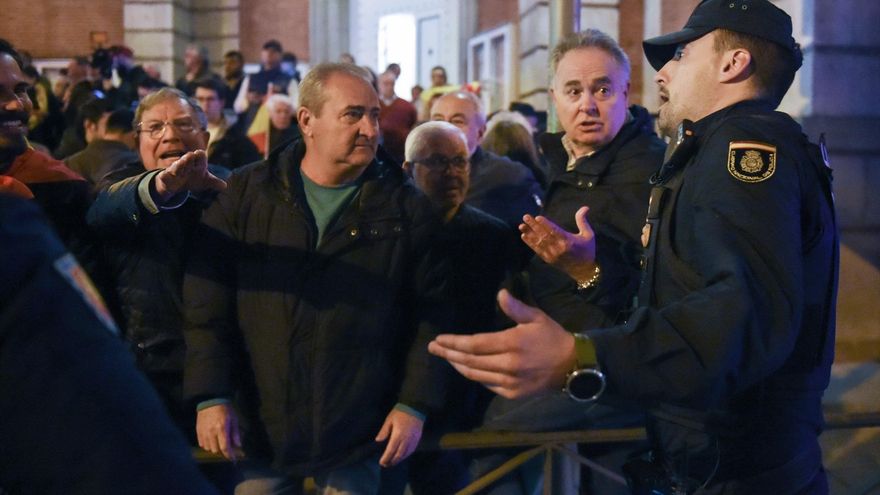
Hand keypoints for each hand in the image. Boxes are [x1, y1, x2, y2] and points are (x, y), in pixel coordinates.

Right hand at [154, 150, 226, 200]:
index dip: (200, 156)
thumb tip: (225, 186)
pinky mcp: (167, 176)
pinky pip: (165, 175)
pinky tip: (163, 176)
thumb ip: (215, 182)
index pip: (200, 157)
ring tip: (181, 162)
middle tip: (191, 155)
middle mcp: (187, 164)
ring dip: (179, 164)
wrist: (178, 183)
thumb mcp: (206, 181)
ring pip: (177, 166)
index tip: (200, 153)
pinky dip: (165, 175)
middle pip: (188, 159)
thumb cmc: (194, 178)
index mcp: (197, 164)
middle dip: (189, 158)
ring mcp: (176, 169)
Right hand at [196, 403, 242, 460]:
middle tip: (226, 445)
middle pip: (216, 450)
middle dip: (222, 450)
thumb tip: (238, 445)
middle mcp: (211, 432)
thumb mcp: (234, 419)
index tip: (232, 459)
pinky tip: (211, 439)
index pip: (225, 447)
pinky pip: (201, 444)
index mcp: (222, 428)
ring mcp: (203, 432)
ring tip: (218, 441)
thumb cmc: (225, 409)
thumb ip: (235, 433)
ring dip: (214, 447)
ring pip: (208, 448)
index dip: (229, 455)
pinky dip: (207, 444)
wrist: (210, 400)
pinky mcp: (198, 431)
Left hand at [375, 408, 423, 466]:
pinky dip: (406, 455)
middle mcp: (406, 440)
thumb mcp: (389, 419)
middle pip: (399, 455)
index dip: (386, 458)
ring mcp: (413, 440)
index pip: (391, 450)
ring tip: (393, 463)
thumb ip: (384, 431)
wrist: (415, 407)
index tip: (381, 462)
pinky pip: (411, 451)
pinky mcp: (417, 439)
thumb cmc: (400, 412)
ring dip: (399, 460)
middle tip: (386, 465)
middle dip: (392, 461)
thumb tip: (378, 441)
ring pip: (406, 454)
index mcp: (398, 435)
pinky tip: (402, 457)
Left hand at [428, 289, 575, 398]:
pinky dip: (473, 376)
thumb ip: (516, 308)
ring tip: (445, 356)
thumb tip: (500, 294)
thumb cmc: (552, 338)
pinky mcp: (512, 394)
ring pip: (475, 375)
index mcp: (512, 344)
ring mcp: (510, 382)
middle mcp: (508, 366)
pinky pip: (486, 384)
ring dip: (457, 366)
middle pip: (470, 361)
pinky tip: (465, 368)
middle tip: (433, 348)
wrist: (573, 366)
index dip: (454, 342)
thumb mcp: (536, 318)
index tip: (439, 339)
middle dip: (448, 354)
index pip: (474, 345)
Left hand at [520, 206, 596, 283]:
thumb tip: (585, 207)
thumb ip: (582, 221)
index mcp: (568, 242)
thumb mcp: (588, 235)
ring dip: (529, 233)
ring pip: (539, 243)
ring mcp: (552, 255)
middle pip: (544, 235)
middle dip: (534, 226)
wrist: (584, 270)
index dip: (545, 224)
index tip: (537, 217)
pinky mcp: (548, 260)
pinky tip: (524, 236)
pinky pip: (537, 250)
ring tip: (521, 226)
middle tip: (525, 216)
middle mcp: (559, 249)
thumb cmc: (587, 250)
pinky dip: (530, 243)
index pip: (554, 231)